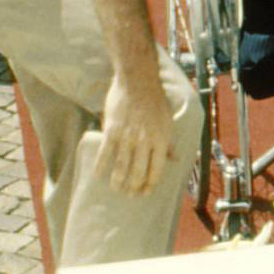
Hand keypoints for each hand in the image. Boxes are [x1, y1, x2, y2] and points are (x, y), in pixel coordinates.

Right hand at [95, 72, 176, 196]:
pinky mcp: (112, 130)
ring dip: (118, 182)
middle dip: (133, 187)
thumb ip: (169, 142)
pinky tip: (98, 175)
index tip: (145, 192)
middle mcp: (144, 141)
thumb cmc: (155, 100)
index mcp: (161, 140)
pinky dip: (100, 166)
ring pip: (121, 167)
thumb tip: (174, 159)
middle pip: (138, 173)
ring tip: (116, 189)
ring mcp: (127, 137)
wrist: (137, 80)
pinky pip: (105, 153)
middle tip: (129, 194)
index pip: (156, 171)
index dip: (150, 185)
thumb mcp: (167, 121)